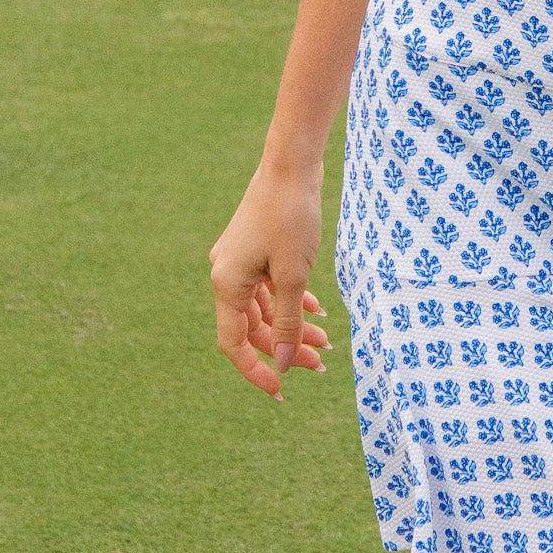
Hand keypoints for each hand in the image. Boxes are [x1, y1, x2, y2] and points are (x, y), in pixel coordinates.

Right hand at [209, 160, 329, 399]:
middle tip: (321, 360)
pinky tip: (317, 309)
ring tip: (326, 339)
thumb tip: (285, 363)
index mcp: (227, 284)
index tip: (281, 389)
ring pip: (265, 307)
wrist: (291, 163)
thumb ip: (288, 322)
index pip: (235, 344)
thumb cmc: (291, 216)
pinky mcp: (256, 248)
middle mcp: (227, 275)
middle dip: (286, 346)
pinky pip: (270, 286)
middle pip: (254, 327)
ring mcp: (240, 261)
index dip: (256, 370)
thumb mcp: (293, 275)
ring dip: (293, 324)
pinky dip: (292, 300)